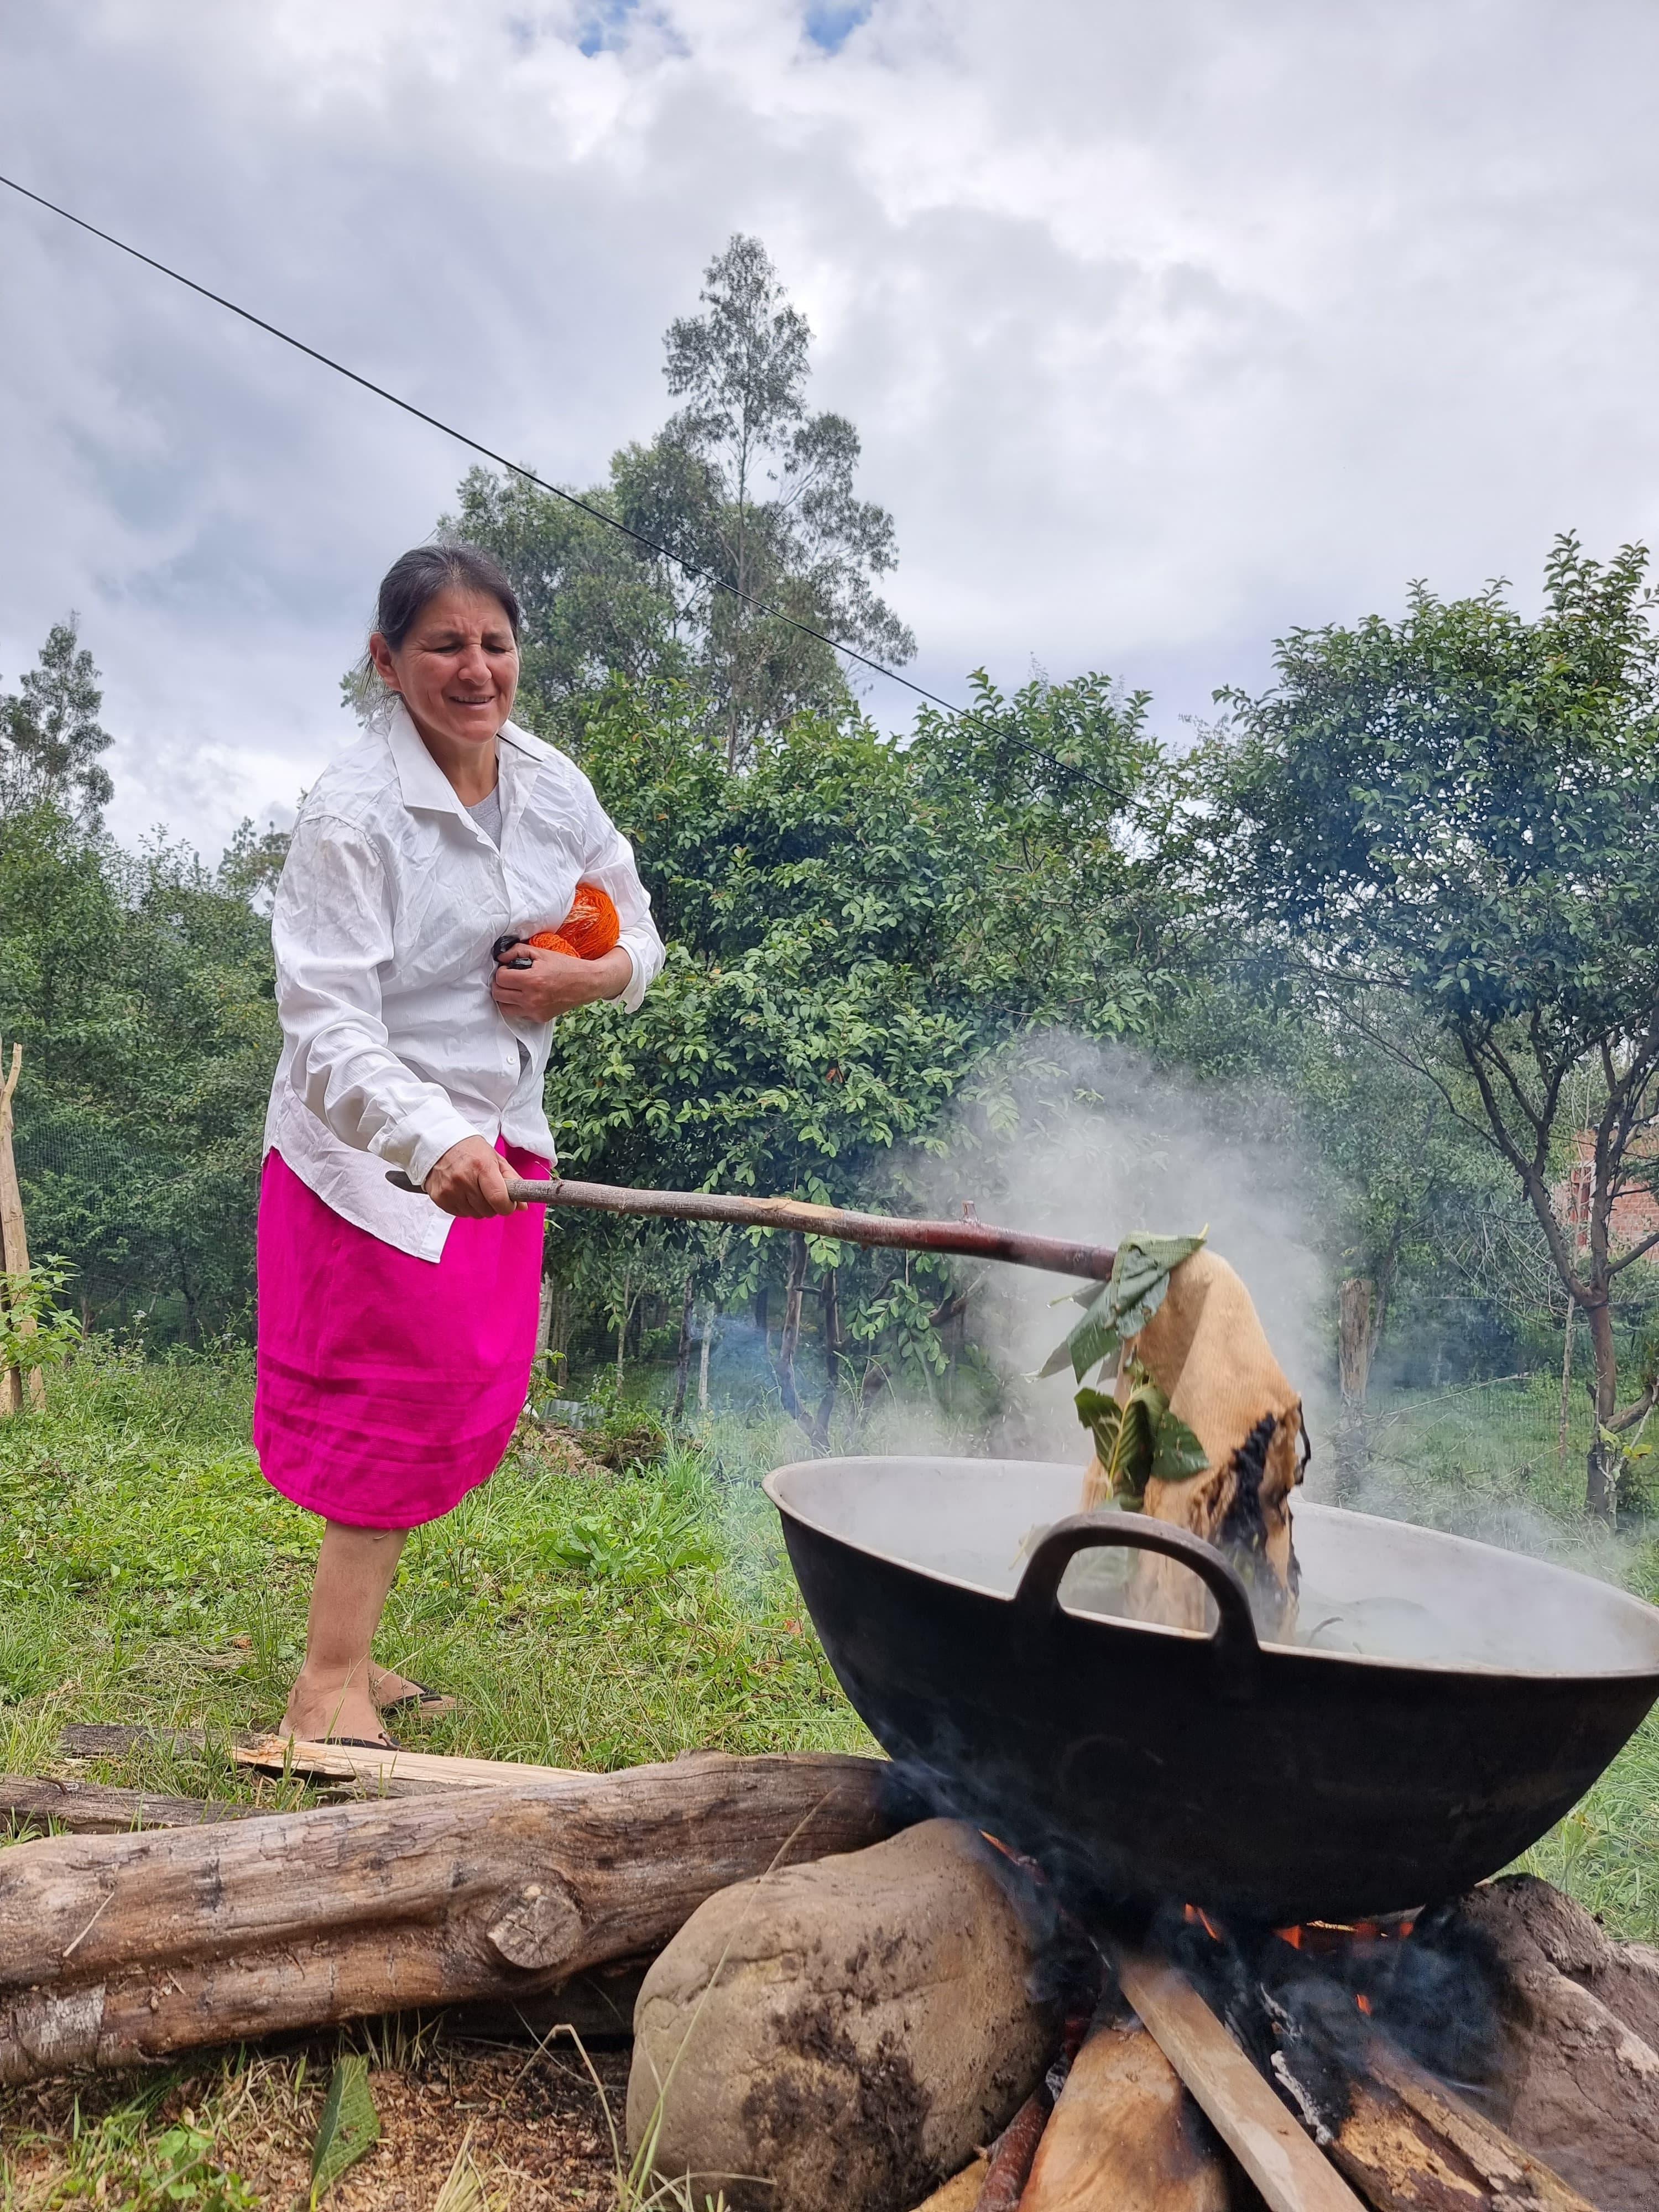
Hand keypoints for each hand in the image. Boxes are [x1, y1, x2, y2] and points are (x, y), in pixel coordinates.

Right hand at [424, 1135, 518, 1217]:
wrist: (441, 1144)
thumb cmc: (471, 1151)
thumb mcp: (496, 1159)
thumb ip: (512, 1181)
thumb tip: (523, 1206)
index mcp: (481, 1166)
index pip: (499, 1198)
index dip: (508, 1206)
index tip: (509, 1203)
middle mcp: (463, 1178)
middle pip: (488, 1210)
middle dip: (494, 1205)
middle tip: (489, 1191)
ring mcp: (449, 1189)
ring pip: (475, 1214)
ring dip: (479, 1207)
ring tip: (474, 1189)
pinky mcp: (439, 1198)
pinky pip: (460, 1214)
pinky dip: (465, 1207)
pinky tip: (462, 1192)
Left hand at [491, 942, 631, 1022]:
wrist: (586, 983)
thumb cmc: (566, 967)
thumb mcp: (541, 952)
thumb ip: (517, 951)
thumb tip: (500, 957)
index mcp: (532, 980)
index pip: (500, 979)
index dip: (501, 971)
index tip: (508, 969)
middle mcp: (532, 999)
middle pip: (498, 994)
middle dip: (500, 984)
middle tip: (509, 978)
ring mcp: (535, 1011)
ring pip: (504, 1007)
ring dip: (506, 997)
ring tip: (515, 988)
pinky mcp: (539, 1018)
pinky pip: (518, 1014)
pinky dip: (518, 1006)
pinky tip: (527, 996)